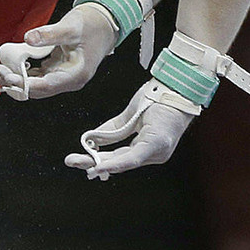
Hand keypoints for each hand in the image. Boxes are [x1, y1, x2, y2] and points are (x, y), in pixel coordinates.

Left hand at [0, 4, 116, 101]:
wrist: (105, 22)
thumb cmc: (92, 24)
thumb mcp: (71, 27)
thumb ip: (50, 34)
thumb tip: (27, 38)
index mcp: (75, 75)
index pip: (46, 85)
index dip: (24, 83)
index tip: (6, 76)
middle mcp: (69, 81)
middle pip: (37, 89)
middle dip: (13, 83)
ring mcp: (63, 77)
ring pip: (34, 85)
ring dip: (14, 80)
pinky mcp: (58, 71)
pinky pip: (37, 77)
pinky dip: (22, 74)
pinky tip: (6, 69)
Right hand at [66, 81, 194, 178]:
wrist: (178, 84)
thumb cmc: (160, 96)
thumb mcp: (131, 115)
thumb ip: (112, 130)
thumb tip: (91, 140)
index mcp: (148, 148)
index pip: (120, 157)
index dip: (99, 160)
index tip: (81, 162)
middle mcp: (154, 154)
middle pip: (119, 161)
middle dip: (93, 163)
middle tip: (71, 161)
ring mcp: (157, 152)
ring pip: (124, 162)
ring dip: (100, 163)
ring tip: (82, 165)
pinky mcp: (157, 144)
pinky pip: (133, 157)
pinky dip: (116, 163)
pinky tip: (100, 166)